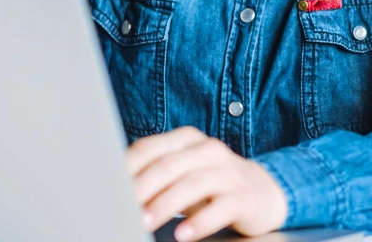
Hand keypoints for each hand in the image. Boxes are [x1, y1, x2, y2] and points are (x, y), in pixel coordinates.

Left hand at [126, 126, 287, 240]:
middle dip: (141, 189)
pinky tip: (183, 235)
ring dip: (165, 205)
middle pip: (168, 166)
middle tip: (121, 210)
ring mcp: (229, 172)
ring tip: (146, 223)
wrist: (264, 192)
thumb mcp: (182, 172)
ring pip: (193, 184)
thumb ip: (153, 174)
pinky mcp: (244, 196)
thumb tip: (112, 189)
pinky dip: (200, 222)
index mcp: (187, 140)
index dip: (126, 169)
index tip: (107, 189)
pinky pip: (221, 208)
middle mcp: (208, 150)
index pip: (150, 148)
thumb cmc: (211, 184)